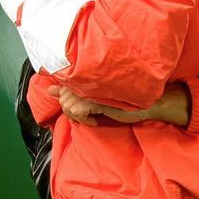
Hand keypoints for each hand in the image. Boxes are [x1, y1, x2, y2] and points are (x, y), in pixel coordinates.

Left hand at [49, 84, 190, 127]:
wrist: (148, 102)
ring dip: (78, 117)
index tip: (77, 108)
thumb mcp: (95, 96)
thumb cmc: (125, 99)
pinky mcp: (97, 99)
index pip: (61, 87)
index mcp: (85, 77)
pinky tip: (96, 121)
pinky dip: (85, 120)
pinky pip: (78, 111)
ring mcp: (92, 89)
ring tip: (92, 118)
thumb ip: (71, 91)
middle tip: (86, 117)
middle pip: (62, 99)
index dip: (64, 100)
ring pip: (68, 106)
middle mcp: (87, 80)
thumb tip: (49, 89)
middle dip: (71, 113)